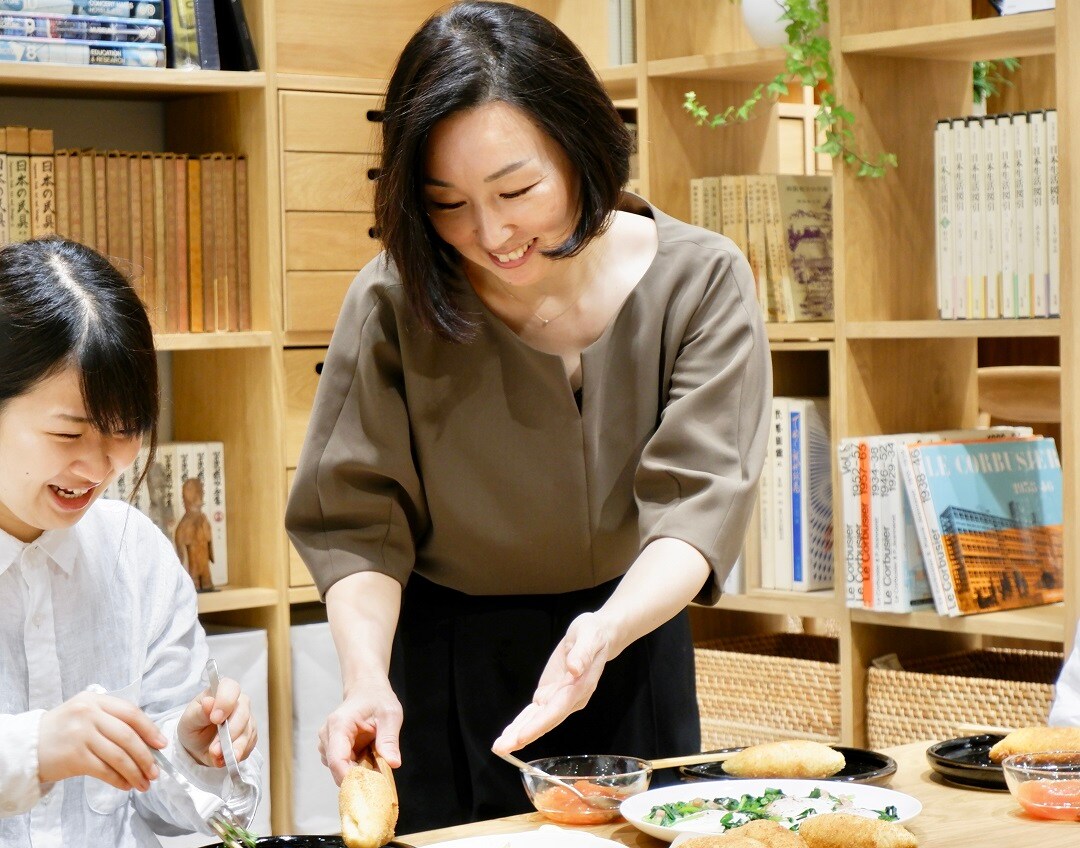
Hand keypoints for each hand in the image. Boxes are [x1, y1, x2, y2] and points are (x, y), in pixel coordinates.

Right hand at [38, 691, 166, 790]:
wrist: (29, 746)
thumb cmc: (64, 729)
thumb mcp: (86, 712)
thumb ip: (113, 719)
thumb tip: (148, 741)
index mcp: (96, 700)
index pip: (131, 713)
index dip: (150, 730)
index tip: (161, 744)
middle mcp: (89, 714)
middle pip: (128, 736)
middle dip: (146, 756)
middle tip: (155, 771)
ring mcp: (81, 735)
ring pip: (119, 756)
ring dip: (136, 772)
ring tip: (144, 783)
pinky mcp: (74, 757)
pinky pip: (104, 770)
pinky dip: (119, 779)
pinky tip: (126, 785)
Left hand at [177, 676, 257, 767]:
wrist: (198, 746)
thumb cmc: (193, 727)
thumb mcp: (188, 721)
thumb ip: (198, 712)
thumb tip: (208, 702)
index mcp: (221, 691)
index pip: (231, 688)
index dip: (226, 702)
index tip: (215, 719)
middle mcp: (239, 702)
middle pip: (243, 712)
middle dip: (229, 733)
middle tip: (214, 749)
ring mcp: (247, 719)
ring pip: (247, 731)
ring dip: (233, 747)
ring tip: (218, 758)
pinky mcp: (251, 735)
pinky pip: (249, 744)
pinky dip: (237, 754)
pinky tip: (226, 759)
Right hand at [319, 675, 402, 784]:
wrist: (367, 690)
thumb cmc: (377, 699)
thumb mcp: (390, 715)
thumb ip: (389, 739)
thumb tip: (393, 764)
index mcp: (339, 725)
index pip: (337, 760)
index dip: (350, 778)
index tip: (370, 786)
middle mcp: (327, 736)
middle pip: (337, 769)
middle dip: (358, 777)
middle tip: (380, 775)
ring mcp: (327, 743)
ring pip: (339, 770)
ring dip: (358, 772)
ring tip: (376, 760)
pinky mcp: (331, 750)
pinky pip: (342, 767)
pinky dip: (356, 768)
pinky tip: (368, 758)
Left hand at [492, 611, 612, 754]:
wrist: (596, 636)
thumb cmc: (594, 635)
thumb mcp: (590, 636)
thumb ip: (583, 653)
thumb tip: (575, 668)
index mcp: (579, 688)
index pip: (557, 710)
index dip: (539, 725)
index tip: (521, 737)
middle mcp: (568, 699)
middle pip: (544, 722)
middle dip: (523, 736)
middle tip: (501, 749)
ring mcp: (558, 699)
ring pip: (536, 720)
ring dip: (517, 734)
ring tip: (499, 747)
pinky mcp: (549, 694)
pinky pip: (533, 713)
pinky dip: (520, 724)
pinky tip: (509, 734)